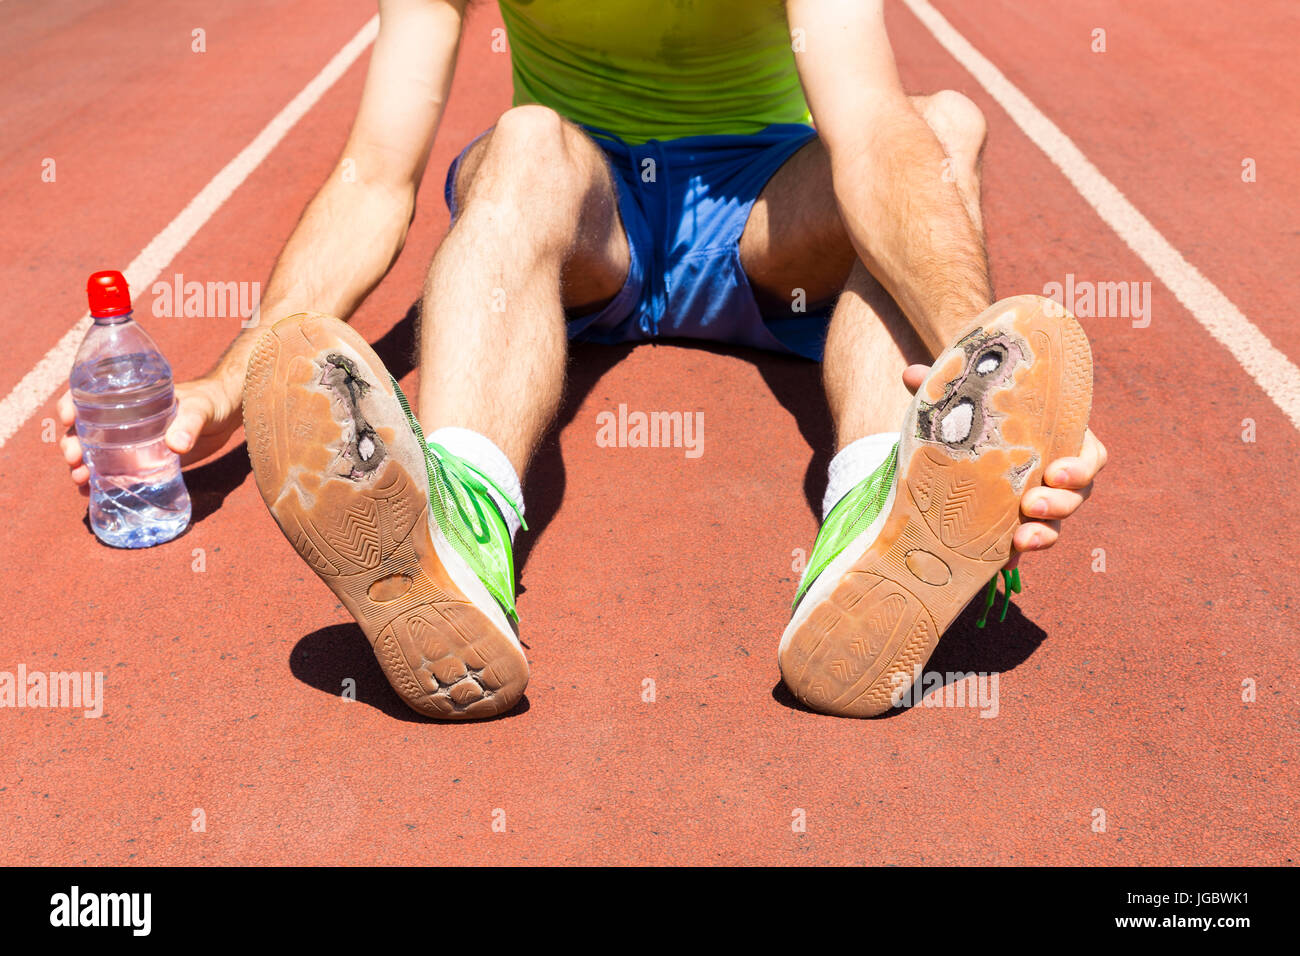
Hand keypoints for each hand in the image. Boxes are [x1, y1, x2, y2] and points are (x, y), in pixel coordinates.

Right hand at [57, 375, 243, 492]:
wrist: (228, 415)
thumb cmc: (212, 401)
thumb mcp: (200, 409)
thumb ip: (190, 424)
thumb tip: (177, 445)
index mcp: (130, 397)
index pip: (89, 396)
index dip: (71, 404)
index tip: (66, 417)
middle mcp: (124, 419)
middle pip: (85, 429)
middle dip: (72, 444)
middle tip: (74, 460)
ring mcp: (132, 441)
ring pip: (95, 453)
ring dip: (82, 466)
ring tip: (80, 481)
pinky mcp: (145, 461)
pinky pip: (116, 471)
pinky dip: (101, 482)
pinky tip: (91, 494)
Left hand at [902, 364, 1106, 567]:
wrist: (966, 440)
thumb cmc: (982, 414)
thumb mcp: (971, 399)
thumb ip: (948, 387)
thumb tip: (911, 374)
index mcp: (1061, 440)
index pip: (1091, 456)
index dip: (1080, 467)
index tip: (1056, 471)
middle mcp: (1059, 476)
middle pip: (1077, 496)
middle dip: (1059, 504)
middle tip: (1032, 504)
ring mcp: (1041, 504)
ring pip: (1056, 525)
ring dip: (1043, 535)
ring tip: (1021, 540)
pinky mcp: (1018, 525)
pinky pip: (1023, 545)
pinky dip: (1013, 557)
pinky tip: (999, 565)